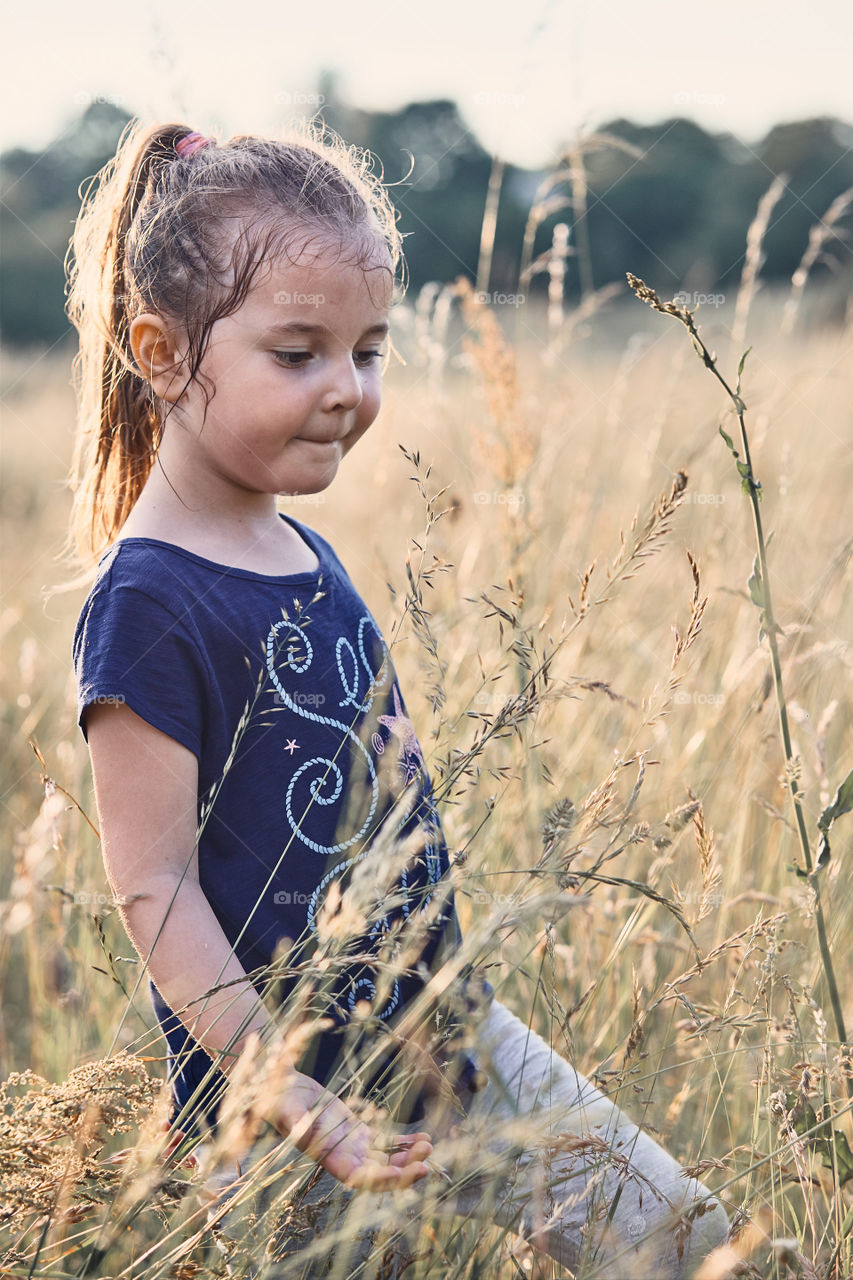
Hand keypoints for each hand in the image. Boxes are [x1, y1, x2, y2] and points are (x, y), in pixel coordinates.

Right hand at [271, 1071, 432, 1190]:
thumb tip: (300, 1130)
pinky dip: (404, 1143)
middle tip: (427, 1164)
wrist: (282, 1089)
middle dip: (402, 1173)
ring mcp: (352, 1145)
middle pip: (377, 1175)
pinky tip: (422, 1138)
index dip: (379, 1180)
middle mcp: (342, 1156)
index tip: (402, 1173)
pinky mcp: (358, 1131)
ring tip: (429, 1146)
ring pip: (385, 1160)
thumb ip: (294, 1121)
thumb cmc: (279, 1099)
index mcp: (327, 1156)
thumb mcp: (284, 1108)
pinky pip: (385, 1143)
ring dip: (408, 1158)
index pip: (356, 1177)